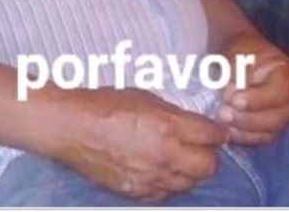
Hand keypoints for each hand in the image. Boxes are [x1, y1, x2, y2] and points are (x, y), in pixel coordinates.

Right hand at [42, 87, 226, 201]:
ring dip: (189, 170)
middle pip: (209, 166)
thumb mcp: (143, 97)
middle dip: (208, 155)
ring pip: (190, 183)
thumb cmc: (105, 104)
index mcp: (168, 126)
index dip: (217, 131)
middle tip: (200, 145)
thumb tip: (193, 123)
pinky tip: (158, 168)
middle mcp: (165, 155)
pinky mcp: (139, 192)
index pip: (211, 135)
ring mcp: (153, 177)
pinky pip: (166, 192)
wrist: (72, 127)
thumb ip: (172, 113)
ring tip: (177, 156)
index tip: (215, 130)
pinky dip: (168, 181)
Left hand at [217, 29, 288, 145]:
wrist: (240, 55)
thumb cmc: (239, 52)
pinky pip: (261, 138)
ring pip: (269, 132)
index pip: (279, 92)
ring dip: (243, 130)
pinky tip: (227, 130)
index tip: (232, 99)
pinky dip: (244, 137)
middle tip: (222, 114)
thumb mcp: (237, 54)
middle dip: (247, 119)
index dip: (256, 99)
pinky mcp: (272, 127)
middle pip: (276, 117)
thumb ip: (235, 75)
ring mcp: (283, 115)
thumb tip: (229, 97)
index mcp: (287, 74)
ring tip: (222, 121)